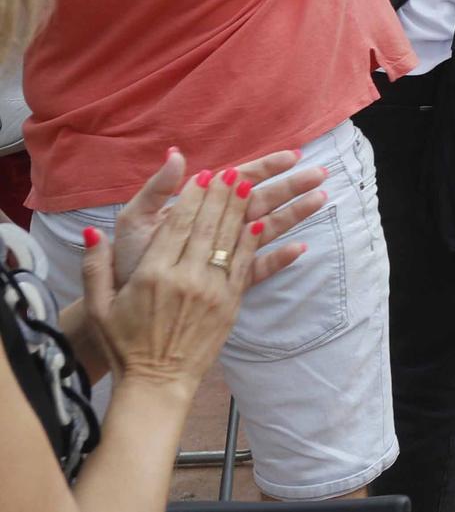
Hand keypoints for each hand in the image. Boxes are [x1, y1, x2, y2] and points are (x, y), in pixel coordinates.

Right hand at [85, 166, 262, 395]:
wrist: (156, 383)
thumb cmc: (125, 344)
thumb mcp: (99, 306)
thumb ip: (94, 267)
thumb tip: (92, 233)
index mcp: (152, 275)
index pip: (177, 225)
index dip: (193, 197)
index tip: (203, 174)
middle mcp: (184, 278)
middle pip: (207, 226)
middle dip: (220, 195)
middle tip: (231, 171)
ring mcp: (211, 292)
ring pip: (229, 241)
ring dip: (240, 210)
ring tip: (248, 185)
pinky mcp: (231, 305)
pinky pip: (247, 265)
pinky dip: (254, 241)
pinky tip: (261, 221)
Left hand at [111, 148, 327, 291]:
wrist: (120, 305)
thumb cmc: (127, 261)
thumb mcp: (135, 220)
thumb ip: (157, 189)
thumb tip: (177, 154)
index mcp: (202, 209)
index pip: (239, 181)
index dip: (266, 167)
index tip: (292, 155)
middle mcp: (218, 229)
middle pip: (262, 201)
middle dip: (290, 185)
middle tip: (319, 173)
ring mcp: (225, 255)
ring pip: (267, 229)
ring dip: (293, 214)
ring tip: (320, 199)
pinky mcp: (227, 283)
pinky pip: (258, 269)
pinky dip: (278, 259)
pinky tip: (299, 249)